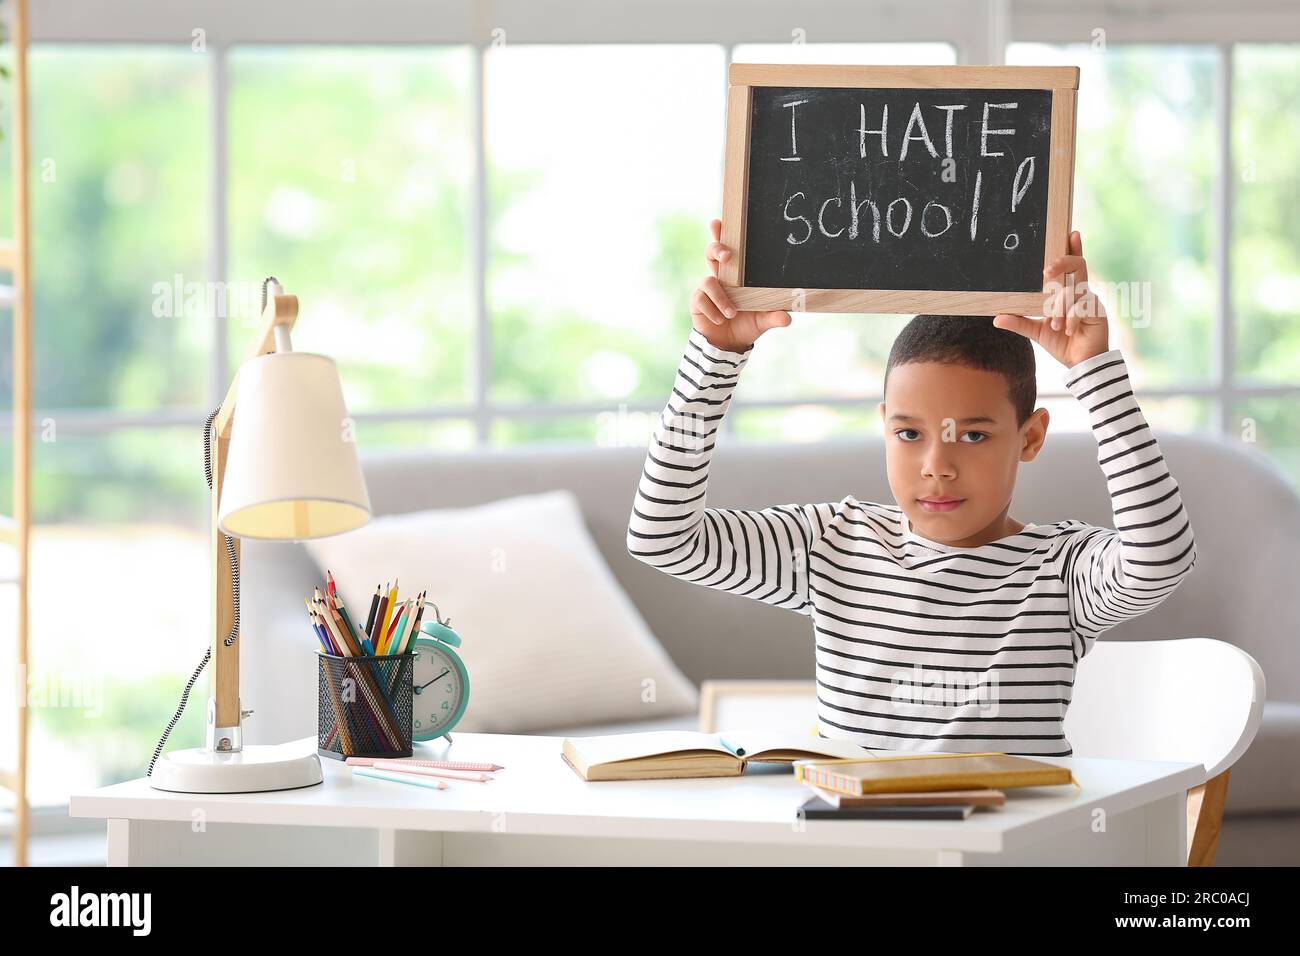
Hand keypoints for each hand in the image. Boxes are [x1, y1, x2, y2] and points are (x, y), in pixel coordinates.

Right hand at [691, 218, 791, 352]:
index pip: (729, 250)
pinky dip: (713, 311)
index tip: (718, 222)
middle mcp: (720, 277)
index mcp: (736, 276)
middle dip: (716, 249)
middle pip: (711, 253)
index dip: (722, 234)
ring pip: (707, 280)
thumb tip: (787, 318)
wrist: (729, 345)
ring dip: (721, 297)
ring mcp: (706, 289)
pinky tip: (720, 320)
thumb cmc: (747, 325)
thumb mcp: (763, 320)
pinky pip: (701, 300)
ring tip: (731, 314)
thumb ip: (774, 317)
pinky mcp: (697, 302)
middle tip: (727, 256)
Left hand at [992, 230, 1109, 367]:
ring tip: (1054, 325)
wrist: (1080, 364)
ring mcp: (1091, 300)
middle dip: (1062, 262)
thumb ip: (1019, 322)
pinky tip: (1066, 330)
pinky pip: (1082, 307)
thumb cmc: (1062, 343)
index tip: (1071, 233)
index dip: (1074, 248)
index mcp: (1068, 292)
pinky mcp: (1098, 312)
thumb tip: (996, 318)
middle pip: (1078, 265)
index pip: (1072, 265)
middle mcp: (1081, 292)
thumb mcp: (1036, 331)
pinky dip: (1070, 318)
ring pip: (1074, 290)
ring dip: (1060, 306)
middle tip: (1046, 270)